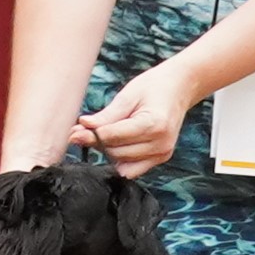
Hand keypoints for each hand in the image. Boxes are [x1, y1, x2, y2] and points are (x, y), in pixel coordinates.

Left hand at [69, 63, 202, 171]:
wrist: (181, 87)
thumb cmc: (155, 86)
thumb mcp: (128, 95)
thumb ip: (106, 115)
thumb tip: (83, 126)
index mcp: (153, 125)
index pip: (113, 137)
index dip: (91, 135)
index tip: (74, 131)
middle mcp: (160, 144)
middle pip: (115, 152)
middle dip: (96, 142)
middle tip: (80, 131)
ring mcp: (162, 154)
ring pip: (121, 162)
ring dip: (106, 150)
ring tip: (98, 134)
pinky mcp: (161, 158)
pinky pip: (132, 169)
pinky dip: (120, 159)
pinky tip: (114, 144)